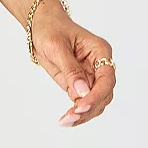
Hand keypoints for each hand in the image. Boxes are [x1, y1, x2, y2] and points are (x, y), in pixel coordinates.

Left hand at [29, 0, 115, 126]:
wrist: (40, 25)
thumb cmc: (51, 29)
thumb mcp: (57, 46)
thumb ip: (71, 69)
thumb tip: (83, 92)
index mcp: (100, 51)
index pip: (106, 78)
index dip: (97, 95)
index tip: (81, 106)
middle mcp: (100, 66)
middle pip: (104, 94)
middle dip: (90, 108)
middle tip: (71, 117)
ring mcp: (91, 76)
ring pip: (96, 102)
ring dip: (84, 114)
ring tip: (66, 121)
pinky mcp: (80, 84)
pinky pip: (83, 102)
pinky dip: (77, 113)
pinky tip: (66, 120)